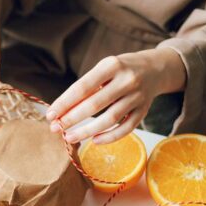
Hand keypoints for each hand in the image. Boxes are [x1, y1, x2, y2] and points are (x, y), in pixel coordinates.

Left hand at [46, 48, 186, 143]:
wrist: (156, 68)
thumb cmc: (120, 70)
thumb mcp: (104, 69)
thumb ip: (86, 87)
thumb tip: (61, 111)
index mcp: (111, 65)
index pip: (83, 87)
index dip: (65, 103)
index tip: (50, 115)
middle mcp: (127, 80)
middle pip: (95, 104)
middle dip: (72, 119)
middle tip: (55, 128)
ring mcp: (138, 96)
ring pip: (110, 119)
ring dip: (87, 131)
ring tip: (69, 137)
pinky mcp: (144, 110)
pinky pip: (126, 128)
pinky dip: (110, 137)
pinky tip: (94, 140)